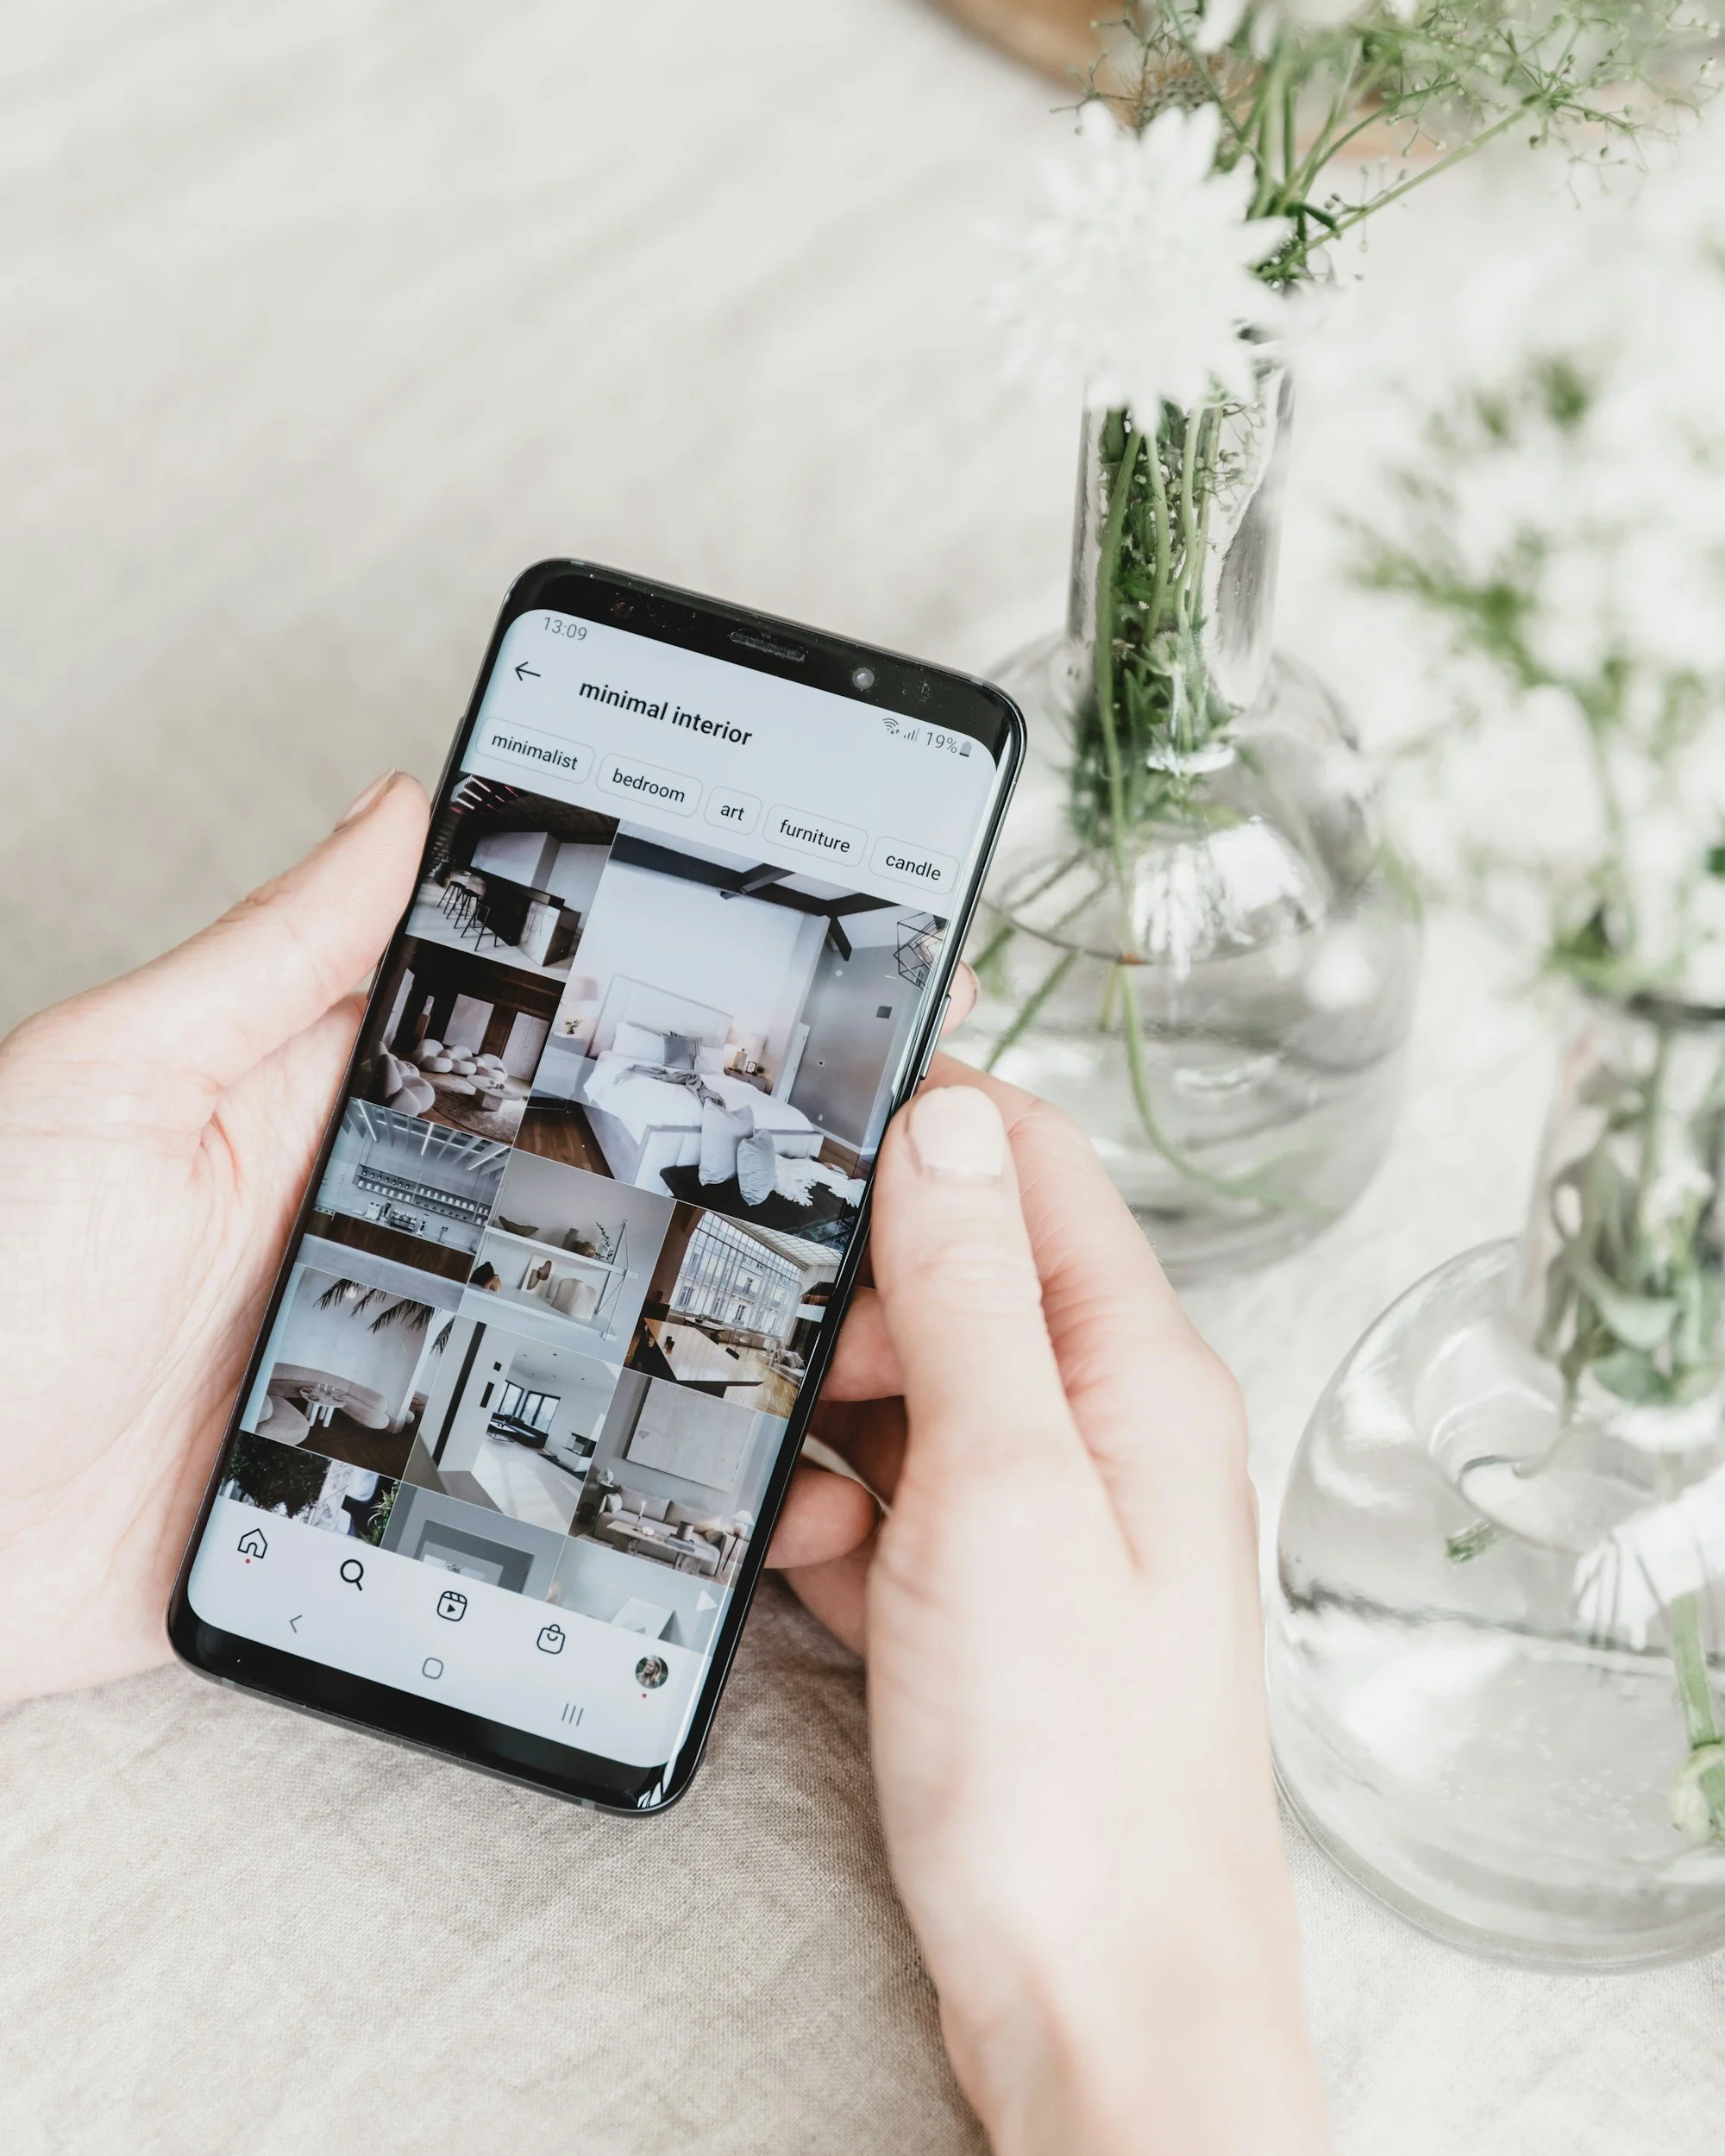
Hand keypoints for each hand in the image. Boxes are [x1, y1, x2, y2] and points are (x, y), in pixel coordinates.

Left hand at [0, 786, 964, 1703]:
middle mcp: (380, 1238)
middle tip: (889, 1216)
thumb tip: (405, 807)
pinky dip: (617, 1493)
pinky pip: (518, 1492)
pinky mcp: (366, 1504)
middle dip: (728, 1211)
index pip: (532, 1054)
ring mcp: (384, 1374)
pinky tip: (726, 1503)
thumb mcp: (120, 1079)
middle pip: (589, 1208)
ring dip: (700, 1357)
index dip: (658, 1037)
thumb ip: (277, 957)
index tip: (799, 1032)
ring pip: (583, 1351)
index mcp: (330, 1112)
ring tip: (860, 1357)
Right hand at [765, 1066, 1327, 2155]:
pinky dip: (836, 1522)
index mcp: (1137, 1372)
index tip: (806, 1130)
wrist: (1095, 2004)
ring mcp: (1048, 1520)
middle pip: (958, 1276)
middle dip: (851, 1303)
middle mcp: (1105, 1430)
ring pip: (911, 1397)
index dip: (922, 1130)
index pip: (1034, 1166)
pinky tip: (811, 1571)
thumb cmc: (1074, 1773)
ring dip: (830, 1423)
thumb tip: (947, 1121)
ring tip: (794, 1492)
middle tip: (783, 1360)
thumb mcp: (1001, 1484)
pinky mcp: (993, 1603)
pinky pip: (895, 1508)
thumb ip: (969, 1293)